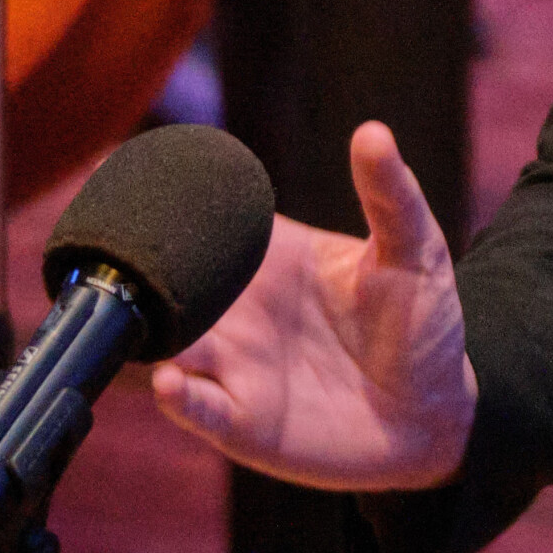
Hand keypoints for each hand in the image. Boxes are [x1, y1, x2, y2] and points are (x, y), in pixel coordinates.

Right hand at [152, 121, 477, 490]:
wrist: (436, 410)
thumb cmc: (421, 322)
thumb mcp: (415, 248)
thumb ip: (389, 194)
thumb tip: (373, 132)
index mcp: (270, 258)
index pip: (205, 224)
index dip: (167, 205)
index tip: (123, 175)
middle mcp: (239, 311)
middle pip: (170, 286)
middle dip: (138, 273)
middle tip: (117, 258)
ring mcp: (235, 365)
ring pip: (169, 345)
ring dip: (147, 334)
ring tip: (134, 318)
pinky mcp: (244, 420)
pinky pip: (198, 408)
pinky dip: (179, 396)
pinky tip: (172, 380)